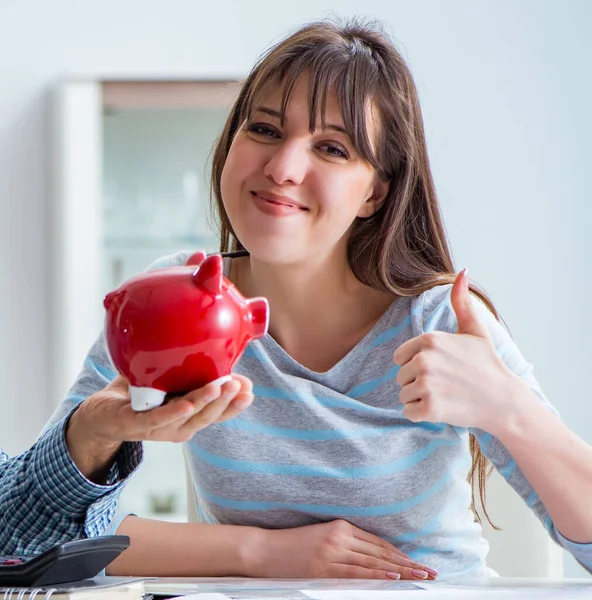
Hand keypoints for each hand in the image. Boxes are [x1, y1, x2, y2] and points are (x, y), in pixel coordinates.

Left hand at [66, 375, 252, 480]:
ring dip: (206, 402)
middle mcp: (179, 426)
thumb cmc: (140, 394)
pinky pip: (158, 418)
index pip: (218, 414)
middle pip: (208, 417)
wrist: (100, 412)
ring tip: (221, 386)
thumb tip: (216, 345)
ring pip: (188, 417)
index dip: (235, 406)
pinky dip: (174, 413)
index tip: (250, 391)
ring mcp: (159, 428)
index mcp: (189, 416)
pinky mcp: (136, 424)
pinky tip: (187, 404)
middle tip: (240, 385)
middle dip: (227, 401)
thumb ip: (192, 368)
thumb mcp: (170, 379)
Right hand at [250, 520, 437, 579]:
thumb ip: (344, 542)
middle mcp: (340, 537)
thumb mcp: (321, 536)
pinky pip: (357, 572)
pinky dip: (378, 575)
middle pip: (381, 552)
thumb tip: (371, 558)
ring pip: (374, 563)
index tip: (417, 562)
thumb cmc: (292, 545)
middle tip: (430, 572)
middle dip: (408, 563)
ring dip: (400, 571)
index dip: (400, 554)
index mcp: (341, 526)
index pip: (378, 543)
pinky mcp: (325, 568)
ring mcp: (333, 552)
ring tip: (420, 577)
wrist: (264, 550)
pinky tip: (394, 577)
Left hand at [394, 269, 518, 430]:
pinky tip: (442, 408)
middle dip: (417, 382)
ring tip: (445, 395)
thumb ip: (461, 302)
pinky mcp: (430, 408)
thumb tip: (462, 272)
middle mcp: (424, 360)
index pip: (400, 357)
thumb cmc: (487, 364)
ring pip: (404, 395)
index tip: (440, 368)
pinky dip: (421, 414)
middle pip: (401, 376)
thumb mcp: (474, 330)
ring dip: (419, 399)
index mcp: (429, 340)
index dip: (416, 365)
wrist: (504, 401)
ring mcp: (427, 384)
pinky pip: (408, 412)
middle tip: (445, 384)